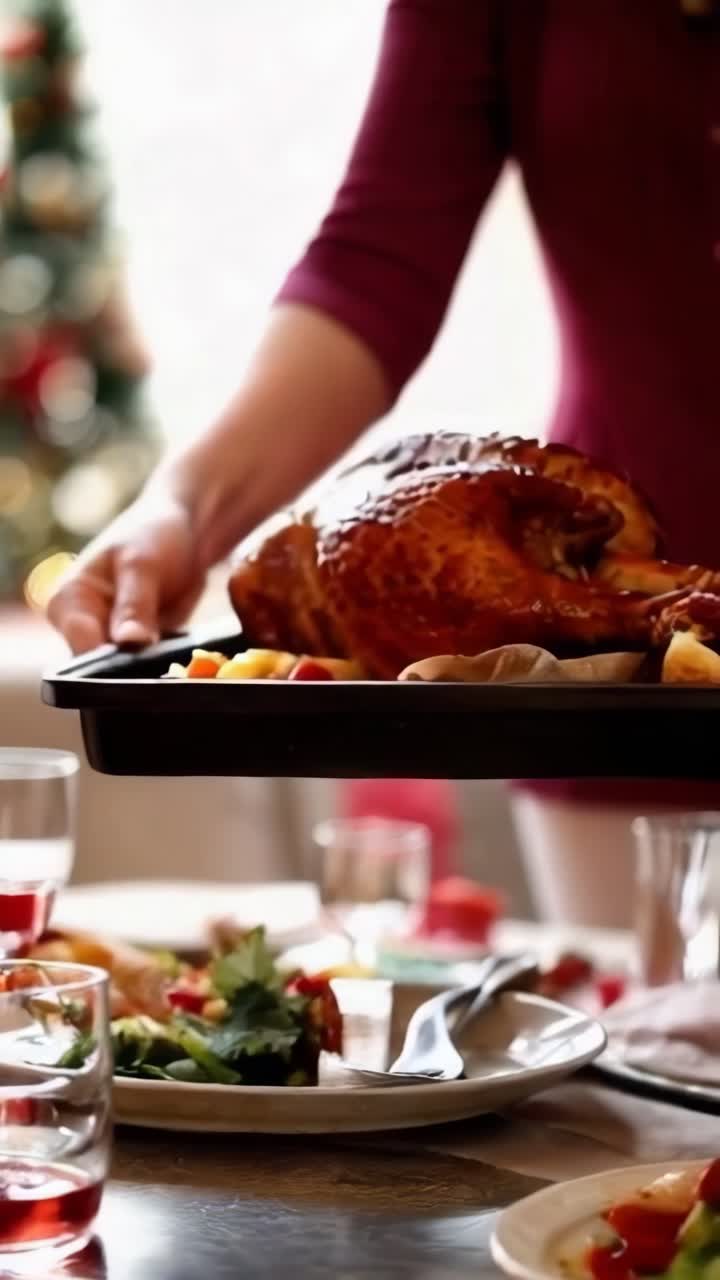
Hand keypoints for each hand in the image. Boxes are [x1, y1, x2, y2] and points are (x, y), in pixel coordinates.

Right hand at [47, 491, 204, 653]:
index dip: (110, 663)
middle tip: (165, 663)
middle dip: (132, 669)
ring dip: (151, 669)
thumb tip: (130, 643)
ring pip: (127, 671)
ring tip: (175, 657)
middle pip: (101, 667)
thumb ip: (134, 607)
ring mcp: (110, 639)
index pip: (80, 648)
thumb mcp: (142, 565)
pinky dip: (164, 665)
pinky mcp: (138, 647)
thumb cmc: (153, 535)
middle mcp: (83, 626)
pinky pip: (148, 667)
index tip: (142, 664)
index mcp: (68, 602)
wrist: (184, 530)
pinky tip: (182, 659)